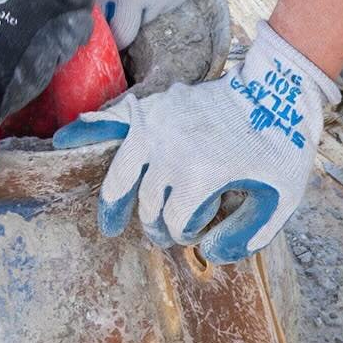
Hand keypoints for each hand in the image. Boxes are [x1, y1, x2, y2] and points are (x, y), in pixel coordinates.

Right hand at [53, 22, 338, 261]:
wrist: (275, 88)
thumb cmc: (281, 144)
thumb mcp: (280, 198)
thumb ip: (247, 236)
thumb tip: (209, 255)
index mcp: (198, 176)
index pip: (175, 221)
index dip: (187, 231)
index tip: (201, 227)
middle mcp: (169, 152)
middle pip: (146, 204)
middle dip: (154, 224)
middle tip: (162, 233)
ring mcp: (156, 126)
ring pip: (120, 174)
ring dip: (113, 201)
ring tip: (109, 222)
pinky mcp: (152, 107)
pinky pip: (112, 122)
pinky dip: (86, 131)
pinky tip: (61, 141)